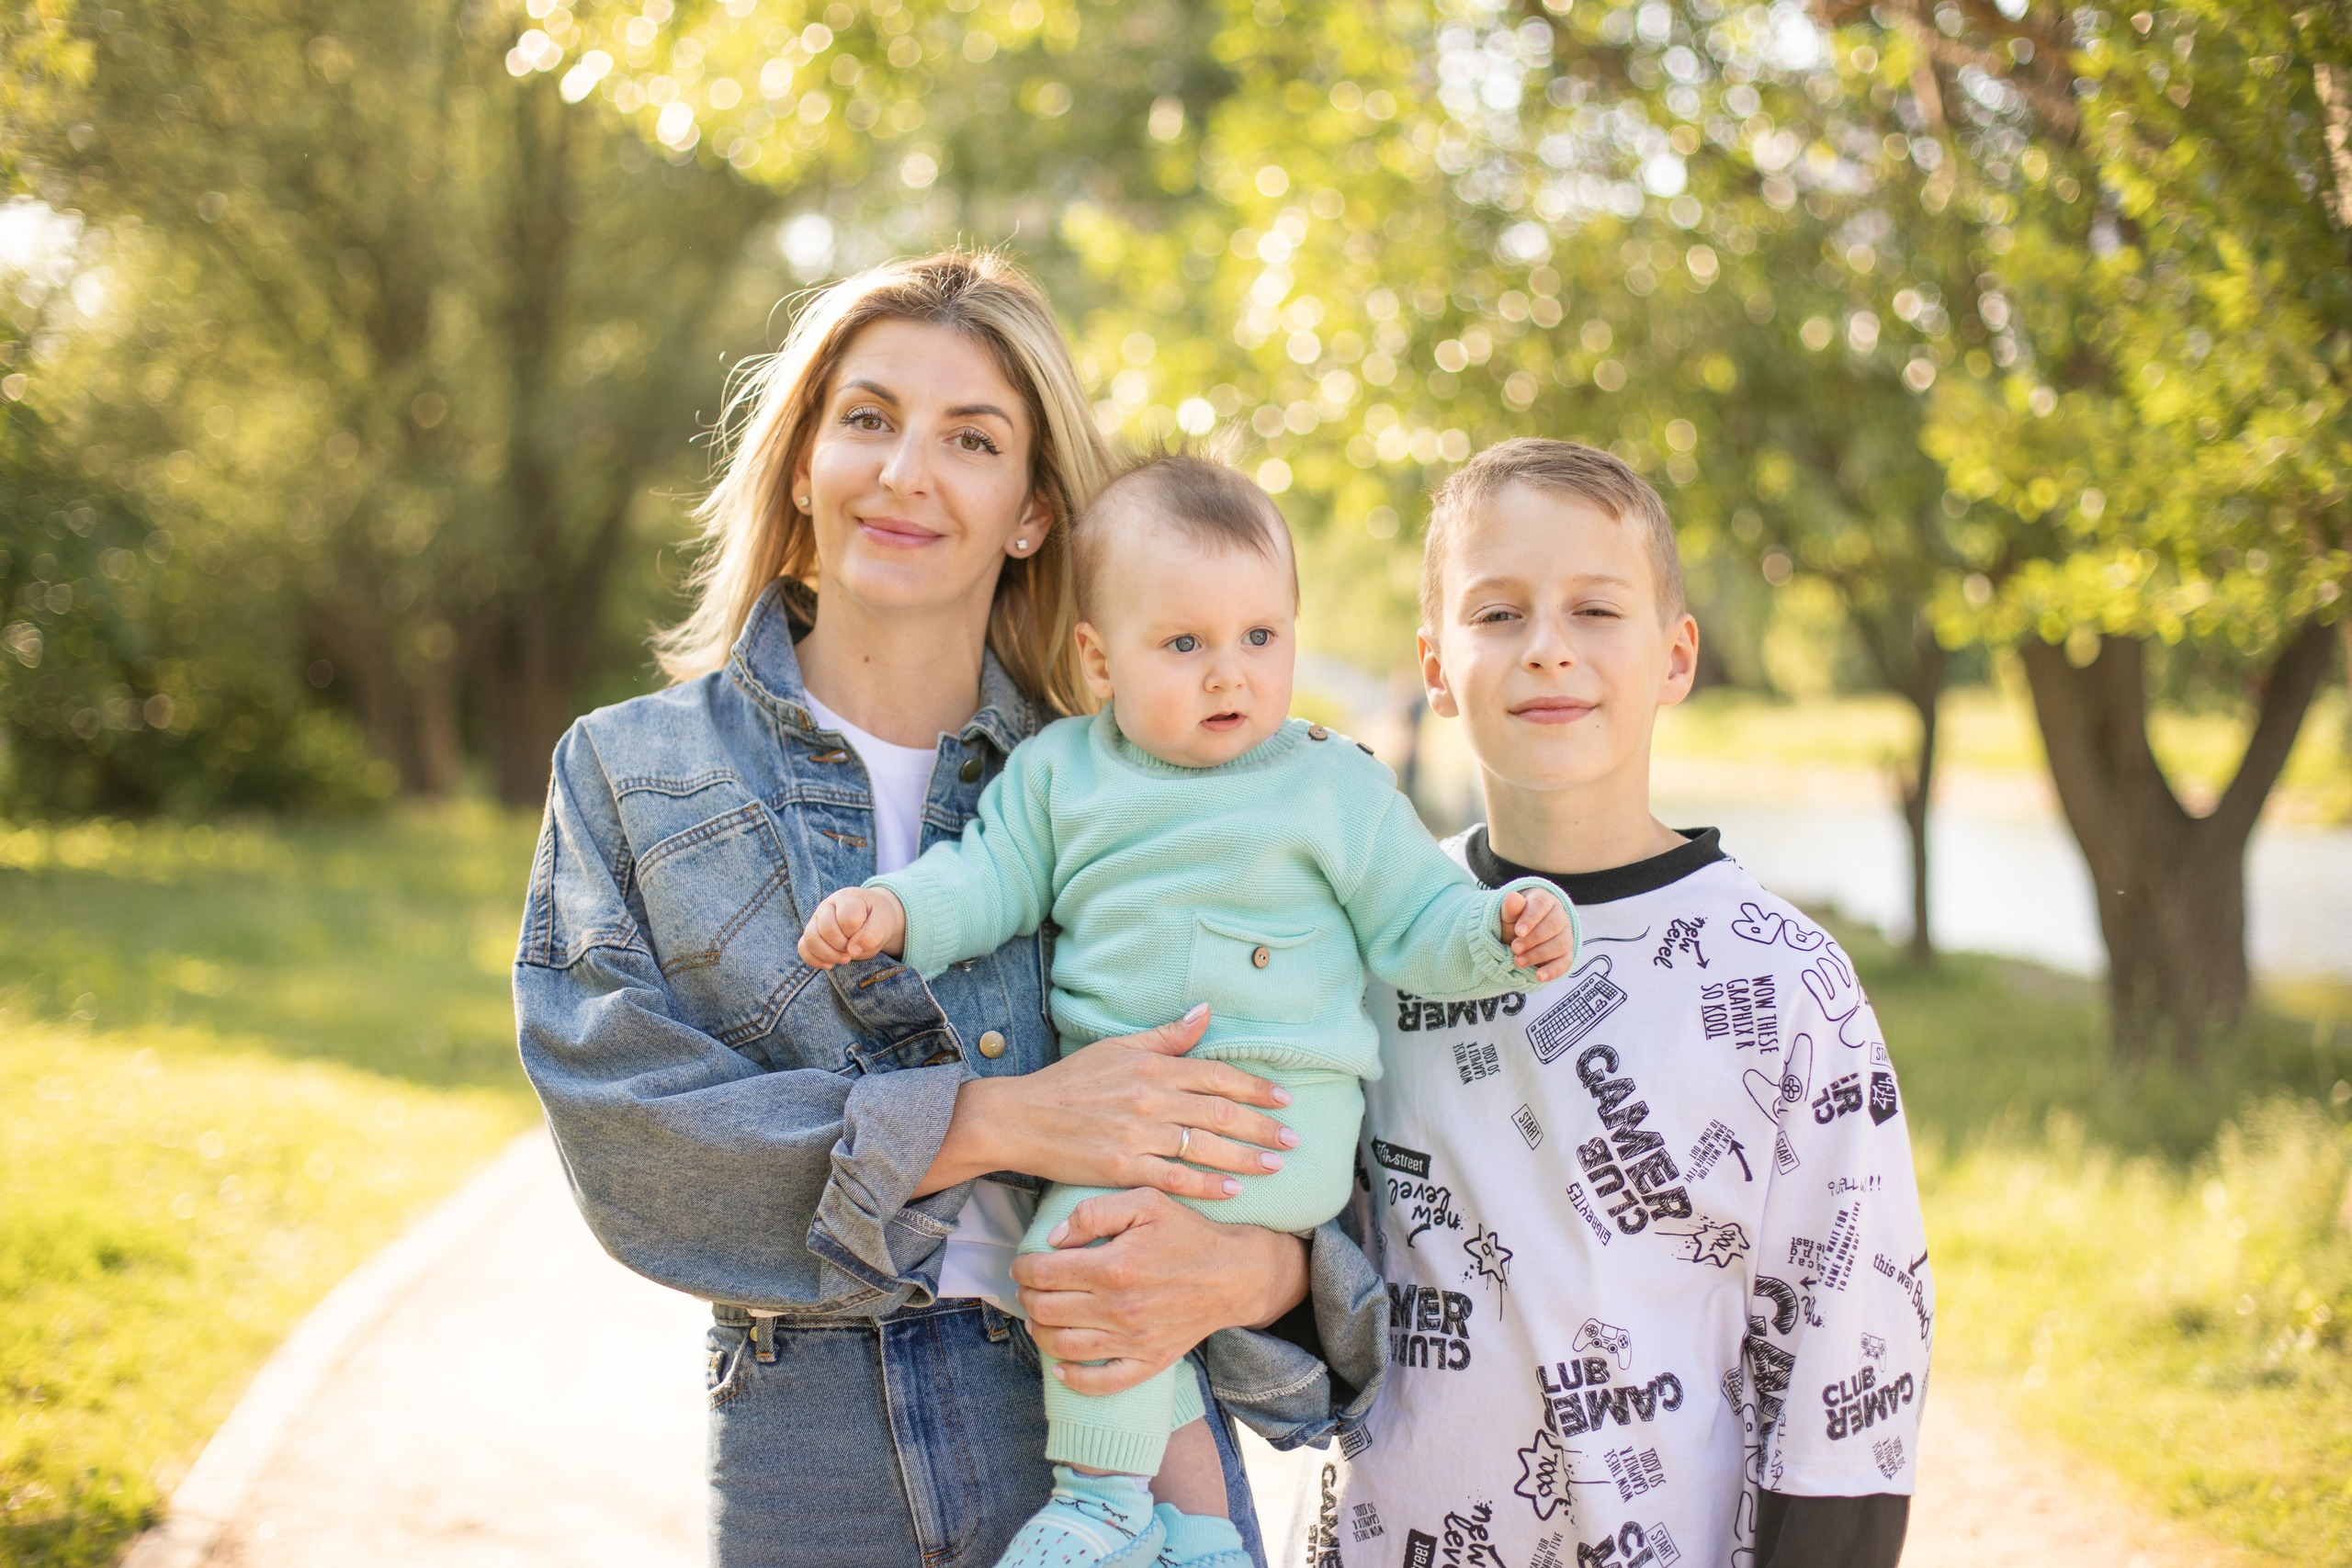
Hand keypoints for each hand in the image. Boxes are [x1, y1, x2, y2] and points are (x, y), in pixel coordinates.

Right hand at [797, 886, 906, 967]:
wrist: (872, 917)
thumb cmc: (878, 919)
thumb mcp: (884, 923)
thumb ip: (872, 935)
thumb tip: (851, 951)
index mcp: (848, 898)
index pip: (847, 918)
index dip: (856, 934)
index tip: (865, 937)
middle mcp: (828, 905)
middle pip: (826, 929)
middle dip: (842, 946)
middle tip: (854, 951)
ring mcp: (817, 919)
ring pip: (810, 939)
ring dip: (828, 955)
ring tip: (845, 958)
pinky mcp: (812, 933)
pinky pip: (802, 947)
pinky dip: (814, 960)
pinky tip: (830, 965)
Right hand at [913, 1005, 1301, 1200]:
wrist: (1022, 1118)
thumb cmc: (1070, 1082)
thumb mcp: (1118, 1047)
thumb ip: (1166, 1036)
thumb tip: (1206, 1012)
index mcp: (1153, 1067)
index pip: (1217, 1075)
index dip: (1255, 1088)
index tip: (1284, 1100)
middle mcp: (1152, 1098)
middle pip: (1221, 1113)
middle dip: (1263, 1126)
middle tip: (1294, 1139)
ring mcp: (1139, 1135)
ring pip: (1206, 1146)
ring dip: (1247, 1157)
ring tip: (1276, 1165)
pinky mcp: (1124, 1167)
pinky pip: (1176, 1177)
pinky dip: (1208, 1184)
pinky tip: (1234, 1190)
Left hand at [1012, 1188, 1309, 1394]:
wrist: (1236, 1274)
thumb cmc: (1189, 1232)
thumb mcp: (1146, 1201)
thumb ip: (1094, 1212)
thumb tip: (1054, 1239)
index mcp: (1114, 1267)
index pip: (1045, 1273)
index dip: (1024, 1267)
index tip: (1023, 1263)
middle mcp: (1119, 1308)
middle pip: (1047, 1310)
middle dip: (1027, 1297)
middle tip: (1028, 1287)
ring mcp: (1133, 1341)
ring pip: (1064, 1347)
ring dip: (1040, 1333)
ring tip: (1038, 1317)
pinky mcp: (1148, 1362)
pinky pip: (1102, 1382)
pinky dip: (1074, 1378)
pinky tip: (1060, 1366)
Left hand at [1502, 888, 1574, 981]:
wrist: (1517, 938)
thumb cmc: (1513, 922)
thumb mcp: (1507, 915)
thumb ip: (1510, 908)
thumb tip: (1511, 896)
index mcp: (1544, 900)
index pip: (1541, 905)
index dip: (1530, 918)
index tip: (1518, 931)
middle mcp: (1559, 916)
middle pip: (1554, 925)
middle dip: (1533, 939)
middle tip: (1515, 948)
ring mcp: (1566, 935)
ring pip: (1561, 944)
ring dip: (1539, 954)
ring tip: (1518, 962)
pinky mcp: (1567, 954)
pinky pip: (1566, 962)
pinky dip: (1553, 970)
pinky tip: (1539, 976)